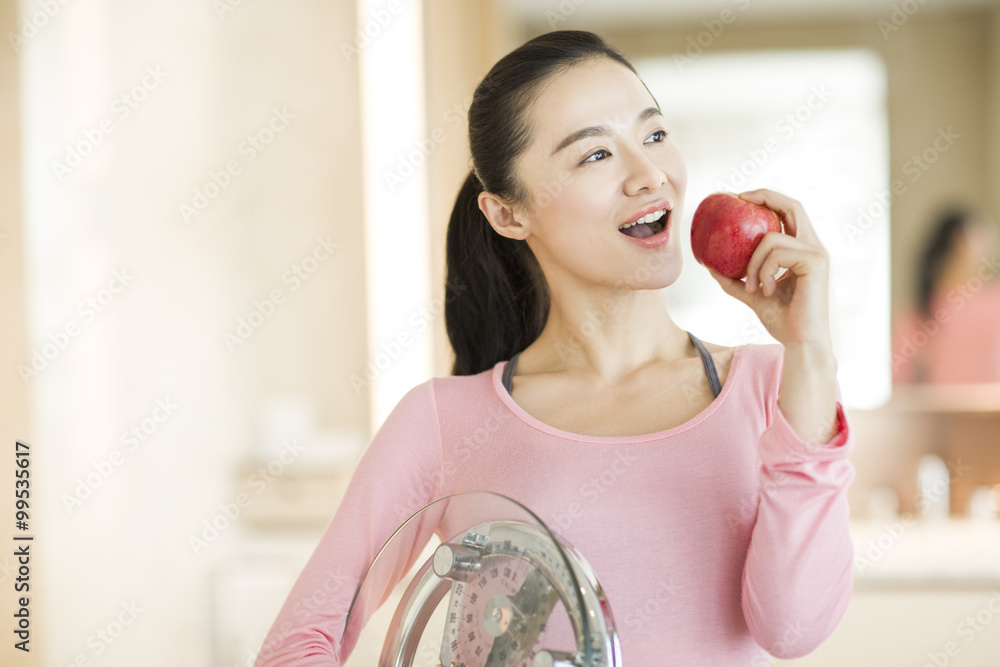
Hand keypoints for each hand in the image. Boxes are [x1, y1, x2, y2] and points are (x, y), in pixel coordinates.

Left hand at [705, 188, 832, 348]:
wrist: (800, 342)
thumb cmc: (782, 320)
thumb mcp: (752, 293)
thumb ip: (734, 278)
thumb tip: (710, 264)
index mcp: (803, 249)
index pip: (790, 212)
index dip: (768, 198)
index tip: (741, 198)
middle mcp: (814, 246)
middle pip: (793, 205)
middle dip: (765, 196)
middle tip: (738, 198)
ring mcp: (817, 252)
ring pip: (771, 238)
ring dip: (752, 263)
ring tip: (753, 287)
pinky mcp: (815, 262)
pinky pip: (775, 254)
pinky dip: (762, 271)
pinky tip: (765, 290)